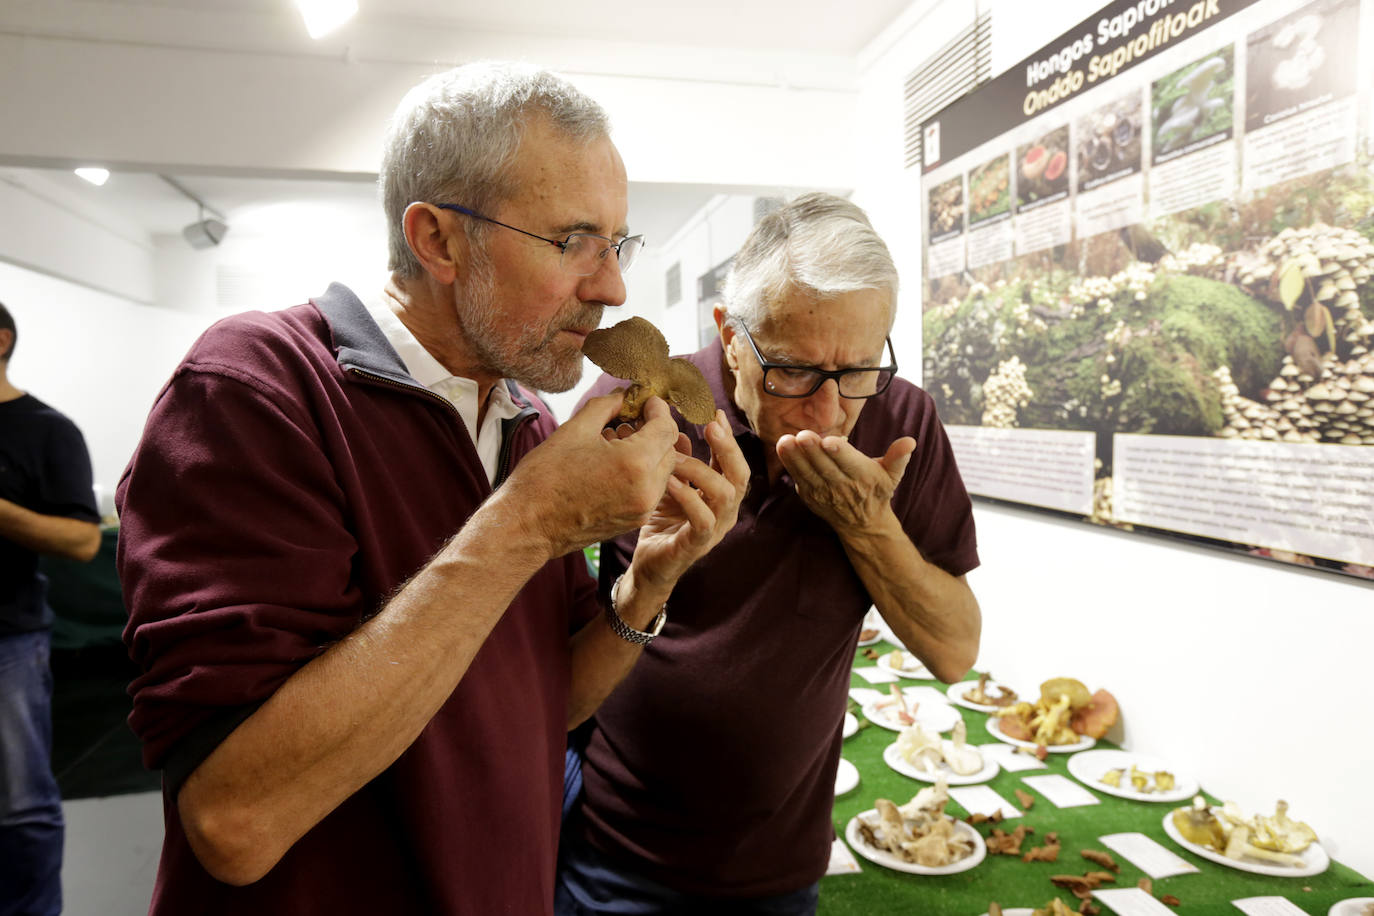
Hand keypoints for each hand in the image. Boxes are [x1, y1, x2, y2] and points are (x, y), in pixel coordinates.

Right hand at [499, 391, 681, 558]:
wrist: (527, 525)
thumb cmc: (545, 477)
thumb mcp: (575, 429)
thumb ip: (605, 406)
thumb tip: (623, 395)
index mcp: (635, 463)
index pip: (666, 428)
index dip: (658, 409)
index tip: (644, 400)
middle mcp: (646, 490)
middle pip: (670, 449)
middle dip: (654, 430)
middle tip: (630, 417)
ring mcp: (642, 510)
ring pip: (663, 470)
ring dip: (650, 451)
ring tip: (617, 440)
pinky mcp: (634, 521)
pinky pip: (651, 489)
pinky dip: (643, 471)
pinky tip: (615, 462)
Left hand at [627, 409, 748, 593]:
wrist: (649, 565)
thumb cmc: (662, 523)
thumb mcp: (669, 484)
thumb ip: (678, 461)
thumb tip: (678, 431)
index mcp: (722, 495)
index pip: (734, 461)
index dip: (727, 437)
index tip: (715, 411)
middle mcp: (725, 512)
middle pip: (740, 475)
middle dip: (727, 447)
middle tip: (710, 425)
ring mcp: (715, 530)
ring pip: (724, 494)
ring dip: (700, 470)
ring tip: (674, 456)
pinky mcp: (698, 546)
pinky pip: (703, 519)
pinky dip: (687, 498)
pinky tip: (668, 482)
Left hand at [776, 431, 915, 534]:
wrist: (862, 524)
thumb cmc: (877, 491)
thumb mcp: (892, 475)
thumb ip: (898, 457)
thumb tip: (910, 441)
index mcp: (863, 477)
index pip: (850, 463)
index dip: (840, 452)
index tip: (829, 440)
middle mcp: (842, 486)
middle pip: (825, 467)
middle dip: (813, 451)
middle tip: (802, 434)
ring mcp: (823, 492)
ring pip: (808, 473)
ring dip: (795, 457)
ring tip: (785, 440)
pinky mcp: (809, 496)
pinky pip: (798, 479)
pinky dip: (789, 465)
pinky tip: (782, 448)